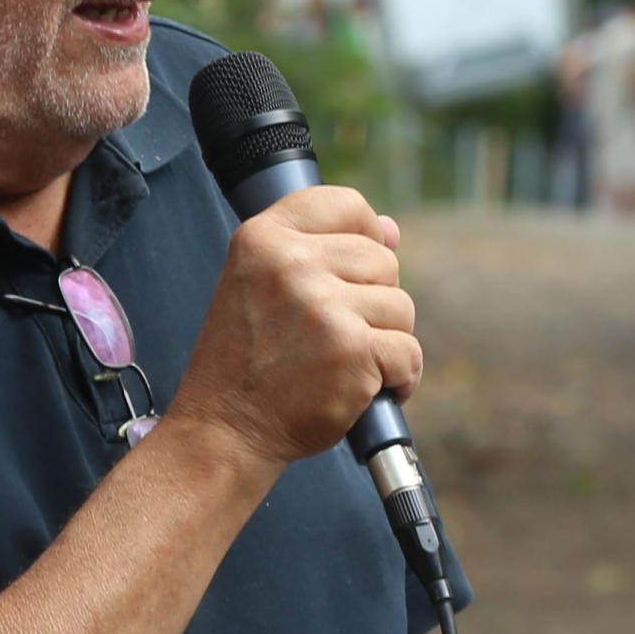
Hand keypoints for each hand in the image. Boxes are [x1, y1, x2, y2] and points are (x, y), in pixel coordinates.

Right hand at [168, 187, 420, 467]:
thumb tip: (390, 230)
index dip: (364, 233)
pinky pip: (408, 353)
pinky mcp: (353, 351)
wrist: (226, 429)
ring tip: (344, 363)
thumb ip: (321, 250)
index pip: (343, 205)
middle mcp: (292, 264)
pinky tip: (366, 388)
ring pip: (401, 307)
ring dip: (386, 341)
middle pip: (382, 260)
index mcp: (263, 239)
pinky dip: (400, 378)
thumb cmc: (247, 361)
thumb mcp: (262, 285)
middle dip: (373, 300)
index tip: (353, 269)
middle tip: (333, 335)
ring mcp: (324, 307)